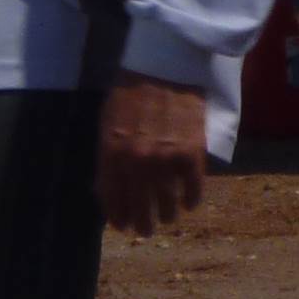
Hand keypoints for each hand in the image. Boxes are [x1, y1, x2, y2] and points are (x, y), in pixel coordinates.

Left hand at [97, 72, 208, 235]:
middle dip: (142, 224)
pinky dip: (191, 200)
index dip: (117, 215)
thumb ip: (107, 156)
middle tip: (145, 230)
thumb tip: (105, 187)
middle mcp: (137, 162)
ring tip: (167, 217)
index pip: (112, 197)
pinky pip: (193, 190)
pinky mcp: (192, 155)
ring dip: (166, 214)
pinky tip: (189, 204)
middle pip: (139, 206)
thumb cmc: (130, 92)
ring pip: (167, 203)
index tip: (121, 225)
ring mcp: (166, 161)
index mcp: (112, 153)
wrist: (165, 68)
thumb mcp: (107, 122)